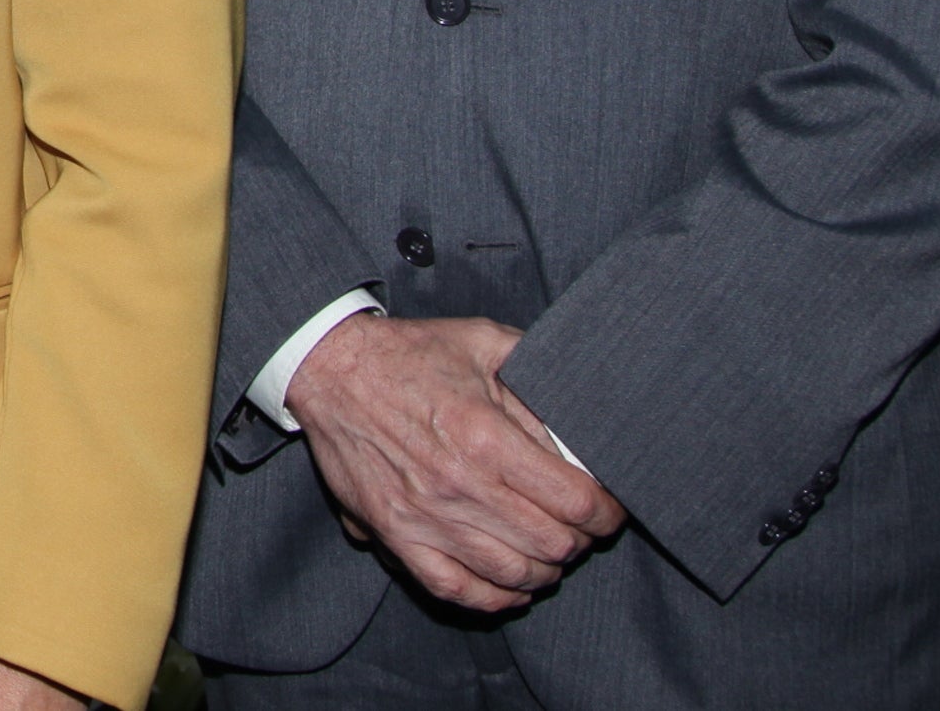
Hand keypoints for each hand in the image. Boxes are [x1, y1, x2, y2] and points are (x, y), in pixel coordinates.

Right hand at [285, 315, 624, 612]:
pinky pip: (455, 588)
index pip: (576, 502)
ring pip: (513, 574)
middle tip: (581, 526)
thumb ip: (538, 376)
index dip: (608, 513)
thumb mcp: (484, 342)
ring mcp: (425, 516)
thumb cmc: (410, 353)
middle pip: (552, 544)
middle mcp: (459, 484)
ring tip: (550, 551)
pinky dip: (493, 597)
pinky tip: (511, 586)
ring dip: (545, 569)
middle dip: (581, 540)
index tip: (610, 508)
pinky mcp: (395, 533)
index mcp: (486, 436)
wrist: (329, 367)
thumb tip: (584, 418)